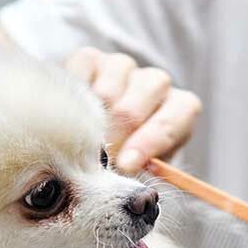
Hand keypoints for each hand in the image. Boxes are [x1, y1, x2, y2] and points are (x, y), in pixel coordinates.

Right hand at [63, 47, 202, 175]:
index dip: (149, 142)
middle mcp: (155, 83)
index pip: (173, 119)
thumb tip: (135, 189)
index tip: (127, 165)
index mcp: (179, 109)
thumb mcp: (142, 172)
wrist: (95, 136)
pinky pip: (82, 71)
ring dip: (93, 121)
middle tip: (97, 160)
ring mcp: (123, 67)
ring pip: (108, 90)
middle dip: (116, 138)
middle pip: (136, 106)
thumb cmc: (126, 158)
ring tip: (82, 142)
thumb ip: (144, 176)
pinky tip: (68, 116)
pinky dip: (73, 95)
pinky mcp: (91, 59)